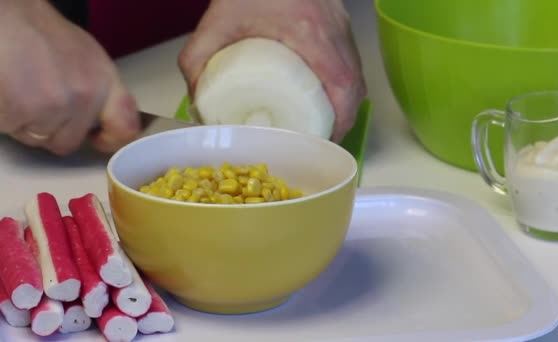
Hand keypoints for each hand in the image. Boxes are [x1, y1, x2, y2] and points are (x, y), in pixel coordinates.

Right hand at [0, 0, 140, 154]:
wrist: (4, 16)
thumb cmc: (38, 32)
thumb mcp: (86, 57)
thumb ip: (99, 91)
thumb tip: (102, 121)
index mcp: (104, 81)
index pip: (125, 128)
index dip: (111, 141)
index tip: (98, 139)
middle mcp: (85, 95)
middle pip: (69, 141)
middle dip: (51, 129)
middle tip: (37, 99)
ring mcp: (54, 105)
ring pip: (39, 139)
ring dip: (26, 123)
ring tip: (20, 90)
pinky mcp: (21, 111)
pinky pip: (13, 130)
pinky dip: (7, 117)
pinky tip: (7, 92)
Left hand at [178, 0, 366, 141]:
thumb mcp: (217, 22)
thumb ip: (198, 60)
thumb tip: (199, 103)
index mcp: (309, 31)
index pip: (342, 82)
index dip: (341, 118)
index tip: (325, 138)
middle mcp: (333, 29)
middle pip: (356, 85)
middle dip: (343, 119)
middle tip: (322, 138)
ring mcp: (341, 25)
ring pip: (357, 74)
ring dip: (346, 104)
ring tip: (325, 124)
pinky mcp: (340, 23)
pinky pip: (351, 61)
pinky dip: (344, 85)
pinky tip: (328, 97)